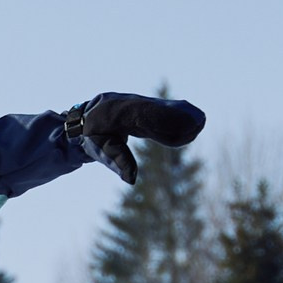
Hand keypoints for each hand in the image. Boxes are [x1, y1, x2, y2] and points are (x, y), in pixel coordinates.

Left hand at [63, 92, 205, 183]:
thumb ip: (117, 161)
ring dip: (181, 117)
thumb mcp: (99, 150)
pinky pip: (163, 111)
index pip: (146, 114)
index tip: (188, 123)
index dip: (168, 118)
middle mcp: (130, 103)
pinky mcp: (144, 107)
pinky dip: (176, 118)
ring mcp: (137, 103)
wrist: (82, 119)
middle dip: (180, 116)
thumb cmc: (90, 136)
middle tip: (199, 123)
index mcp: (117, 112)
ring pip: (164, 108)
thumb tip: (132, 179)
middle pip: (159, 108)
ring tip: (197, 125)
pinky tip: (190, 124)